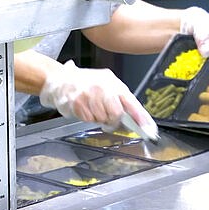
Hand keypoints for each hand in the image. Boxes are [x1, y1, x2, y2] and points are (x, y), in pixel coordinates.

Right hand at [39, 60, 157, 136]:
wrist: (58, 79)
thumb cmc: (84, 82)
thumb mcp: (105, 83)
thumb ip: (120, 98)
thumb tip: (137, 117)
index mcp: (112, 82)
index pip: (131, 102)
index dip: (141, 118)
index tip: (149, 130)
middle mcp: (102, 87)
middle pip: (116, 114)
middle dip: (113, 119)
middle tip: (107, 117)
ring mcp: (89, 95)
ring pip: (102, 118)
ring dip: (98, 117)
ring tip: (91, 107)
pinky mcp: (77, 103)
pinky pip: (88, 119)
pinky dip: (86, 117)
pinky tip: (82, 107)